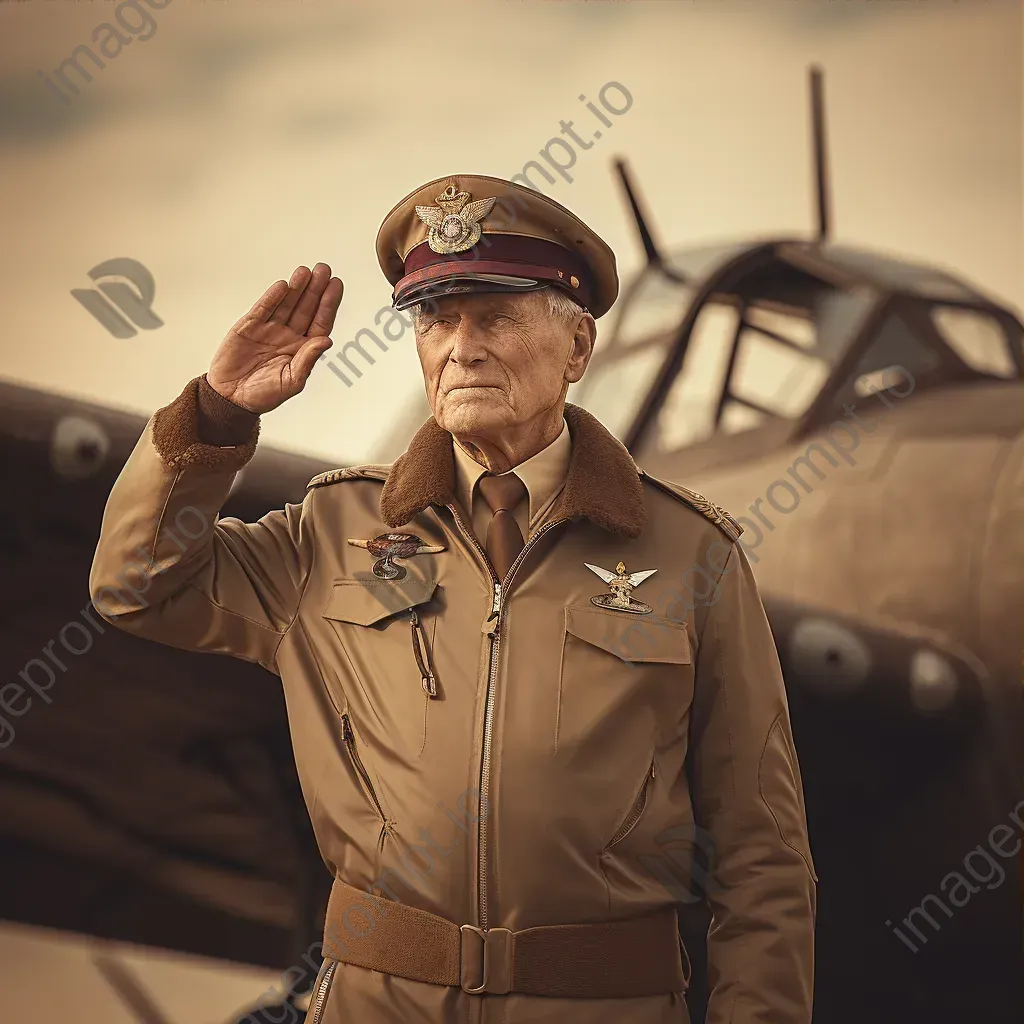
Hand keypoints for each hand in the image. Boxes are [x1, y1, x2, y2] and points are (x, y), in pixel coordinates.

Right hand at [207, 263, 342, 413]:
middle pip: (305, 308)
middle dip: (315, 289)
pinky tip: (283, 285)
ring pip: (286, 304)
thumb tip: (327, 341)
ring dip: (296, 288)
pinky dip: (273, 297)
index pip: (320, 322)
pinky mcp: (249, 326)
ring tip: (305, 271)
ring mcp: (269, 329)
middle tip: (324, 269)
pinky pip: (264, 308)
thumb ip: (308, 360)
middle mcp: (288, 335)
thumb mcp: (291, 382)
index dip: (328, 304)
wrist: (231, 398)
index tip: (335, 285)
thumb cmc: (263, 395)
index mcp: (302, 349)